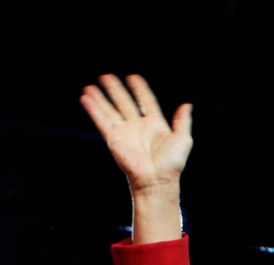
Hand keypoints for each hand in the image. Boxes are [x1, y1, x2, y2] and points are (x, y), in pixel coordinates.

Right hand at [80, 74, 192, 193]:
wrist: (157, 180)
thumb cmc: (172, 164)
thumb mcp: (183, 139)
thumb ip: (183, 121)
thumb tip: (187, 105)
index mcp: (154, 125)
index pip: (145, 101)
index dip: (140, 89)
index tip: (133, 77)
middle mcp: (138, 127)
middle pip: (124, 103)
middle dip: (115, 90)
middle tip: (105, 76)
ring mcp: (125, 132)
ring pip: (110, 110)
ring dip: (100, 98)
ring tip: (90, 86)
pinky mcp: (114, 139)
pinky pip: (102, 121)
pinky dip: (94, 110)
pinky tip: (86, 98)